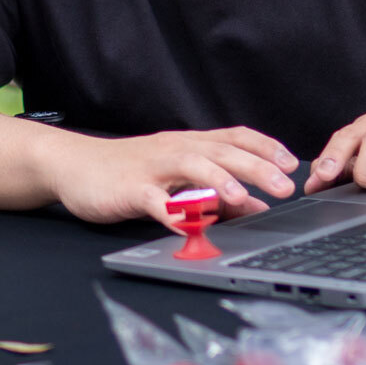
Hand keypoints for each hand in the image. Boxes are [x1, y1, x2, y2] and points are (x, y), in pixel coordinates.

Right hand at [40, 127, 298, 226]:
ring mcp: (152, 168)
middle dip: (256, 167)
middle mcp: (174, 150)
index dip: (265, 147)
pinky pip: (155, 200)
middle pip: (221, 151)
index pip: (234, 137)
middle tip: (285, 186)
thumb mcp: (175, 180)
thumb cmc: (127, 172)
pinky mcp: (130, 188)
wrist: (73, 165)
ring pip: (191, 166)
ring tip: (242, 200)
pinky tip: (189, 227)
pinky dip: (173, 213)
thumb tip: (259, 208)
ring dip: (219, 181)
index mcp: (188, 144)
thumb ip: (217, 194)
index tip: (292, 162)